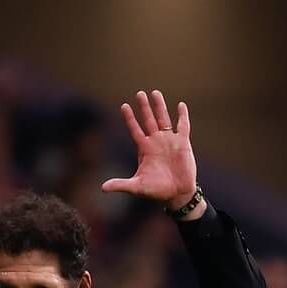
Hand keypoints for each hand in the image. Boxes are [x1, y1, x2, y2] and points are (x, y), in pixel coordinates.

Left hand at [102, 90, 198, 207]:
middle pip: (148, 120)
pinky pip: (183, 126)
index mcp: (144, 149)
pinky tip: (181, 105)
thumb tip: (102, 188)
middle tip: (139, 93)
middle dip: (144, 107)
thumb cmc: (157, 191)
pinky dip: (182, 116)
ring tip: (155, 93)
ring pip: (164, 119)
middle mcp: (156, 141)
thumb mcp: (137, 187)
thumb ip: (121, 185)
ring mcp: (169, 141)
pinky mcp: (183, 143)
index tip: (124, 106)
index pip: (135, 129)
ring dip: (159, 106)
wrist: (177, 194)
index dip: (129, 118)